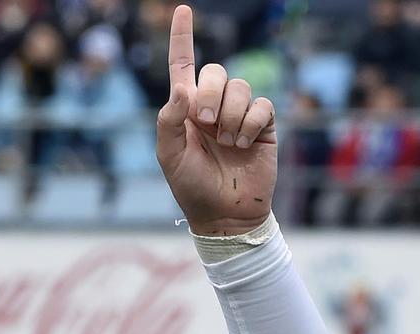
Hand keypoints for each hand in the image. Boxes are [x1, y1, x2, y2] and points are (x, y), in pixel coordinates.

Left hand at [156, 5, 276, 235]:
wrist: (224, 214)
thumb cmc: (191, 186)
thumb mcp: (169, 157)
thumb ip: (169, 121)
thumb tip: (181, 89)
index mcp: (184, 110)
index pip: (182, 67)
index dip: (182, 38)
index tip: (182, 10)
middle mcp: (212, 106)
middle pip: (214, 72)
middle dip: (209, 94)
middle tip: (204, 125)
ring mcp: (239, 114)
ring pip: (241, 86)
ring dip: (231, 115)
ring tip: (226, 143)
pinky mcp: (263, 125)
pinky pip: (262, 104)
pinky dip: (251, 123)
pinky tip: (243, 144)